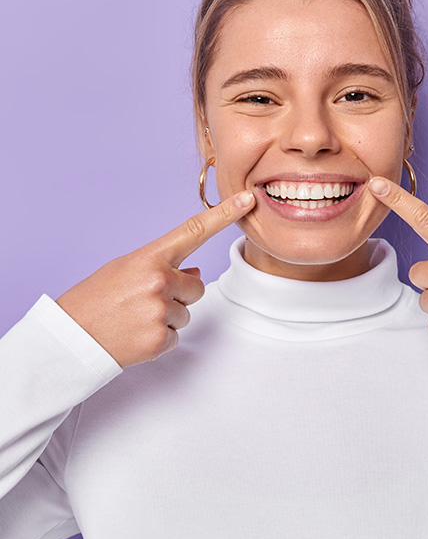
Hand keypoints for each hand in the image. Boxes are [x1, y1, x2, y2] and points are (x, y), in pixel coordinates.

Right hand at [55, 191, 255, 367]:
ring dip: (166, 318)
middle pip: (196, 287)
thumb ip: (163, 267)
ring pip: (186, 313)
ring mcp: (160, 310)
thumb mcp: (125, 270)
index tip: (247, 199)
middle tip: (143, 302)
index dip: (224, 214)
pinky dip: (159, 339)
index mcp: (149, 257)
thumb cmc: (95, 299)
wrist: (69, 337)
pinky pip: (175, 336)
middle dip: (178, 296)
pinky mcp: (159, 338)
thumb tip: (197, 274)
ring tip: (134, 318)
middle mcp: (159, 280)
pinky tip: (135, 334)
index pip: (194, 230)